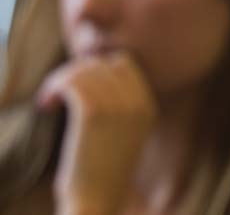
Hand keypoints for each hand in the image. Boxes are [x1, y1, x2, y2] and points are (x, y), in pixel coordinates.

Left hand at [37, 53, 155, 214]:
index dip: (96, 69)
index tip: (78, 88)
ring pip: (83, 70)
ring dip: (60, 80)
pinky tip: (46, 106)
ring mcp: (118, 106)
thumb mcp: (122, 132)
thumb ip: (117, 102)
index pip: (123, 63)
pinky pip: (70, 82)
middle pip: (102, 63)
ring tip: (50, 101)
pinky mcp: (93, 113)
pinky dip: (52, 88)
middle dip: (76, 72)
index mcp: (148, 106)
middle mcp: (137, 103)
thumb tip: (90, 68)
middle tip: (59, 94)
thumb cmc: (102, 170)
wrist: (98, 201)